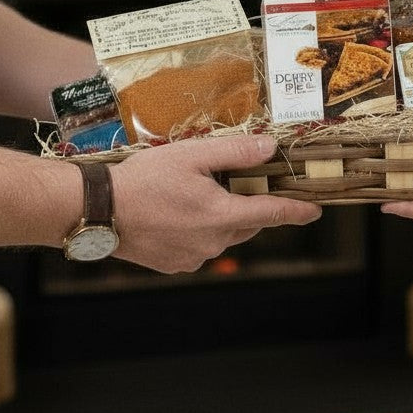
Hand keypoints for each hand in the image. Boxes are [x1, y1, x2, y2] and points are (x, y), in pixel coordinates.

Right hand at [108, 134, 320, 272]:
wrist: (98, 211)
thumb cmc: (143, 180)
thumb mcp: (191, 156)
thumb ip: (234, 152)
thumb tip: (269, 148)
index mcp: (221, 215)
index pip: (272, 213)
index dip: (296, 211)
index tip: (315, 210)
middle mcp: (212, 242)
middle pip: (247, 222)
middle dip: (249, 204)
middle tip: (237, 181)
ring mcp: (193, 257)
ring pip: (224, 235)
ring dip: (221, 216)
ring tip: (196, 193)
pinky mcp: (175, 264)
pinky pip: (201, 246)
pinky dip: (199, 230)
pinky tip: (178, 212)